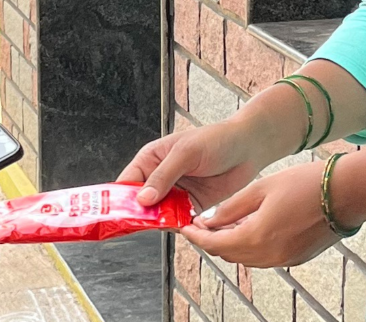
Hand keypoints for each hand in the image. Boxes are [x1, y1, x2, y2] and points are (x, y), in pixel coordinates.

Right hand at [118, 120, 269, 211]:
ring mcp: (176, 192)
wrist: (248, 148)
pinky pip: (178, 220)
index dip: (121, 199)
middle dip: (141, 215)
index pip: (127, 182)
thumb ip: (163, 176)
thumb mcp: (186, 153)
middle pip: (141, 203)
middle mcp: (160, 177)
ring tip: (165, 224)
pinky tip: (181, 226)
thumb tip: (143, 199)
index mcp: (151, 159)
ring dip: (160, 221)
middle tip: (143, 224)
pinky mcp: (192, 205)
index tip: (117, 216)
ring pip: (158, 214)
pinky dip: (177, 226)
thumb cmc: (216, 140)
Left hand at [181, 159, 340, 268]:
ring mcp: (284, 259)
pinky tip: (247, 229)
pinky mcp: (296, 258)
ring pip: (246, 258)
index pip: (215, 245)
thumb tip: (209, 221)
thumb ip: (231, 208)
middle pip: (229, 255)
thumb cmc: (306, 184)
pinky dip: (250, 246)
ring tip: (222, 224)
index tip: (185, 228)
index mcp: (257, 237)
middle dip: (212, 241)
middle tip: (201, 224)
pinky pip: (263, 257)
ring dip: (230, 244)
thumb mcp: (261, 188)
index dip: (197, 237)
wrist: (346, 194)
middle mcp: (270, 256)